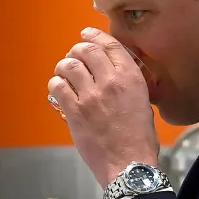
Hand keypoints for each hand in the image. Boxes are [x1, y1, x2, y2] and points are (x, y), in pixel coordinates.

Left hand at [48, 28, 159, 187]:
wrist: (129, 164)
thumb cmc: (140, 139)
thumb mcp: (143, 103)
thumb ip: (128, 85)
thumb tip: (112, 75)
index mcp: (131, 78)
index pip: (110, 46)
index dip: (94, 37)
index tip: (86, 34)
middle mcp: (110, 82)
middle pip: (86, 51)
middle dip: (76, 50)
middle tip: (73, 56)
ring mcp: (90, 96)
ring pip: (69, 66)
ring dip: (64, 67)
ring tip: (64, 73)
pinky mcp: (75, 111)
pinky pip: (58, 87)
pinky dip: (56, 85)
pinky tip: (59, 90)